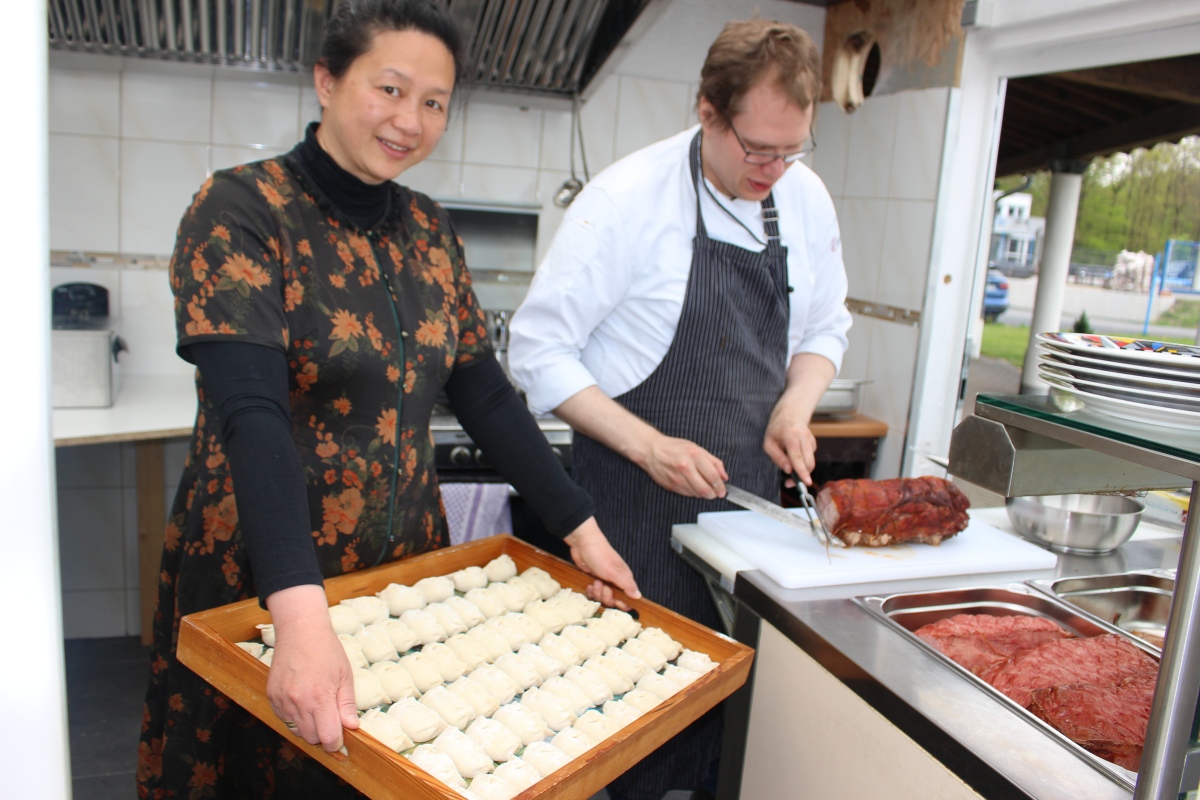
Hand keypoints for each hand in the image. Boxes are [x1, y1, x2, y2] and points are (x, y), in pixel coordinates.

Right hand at [264, 584, 358, 752]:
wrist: (301, 630)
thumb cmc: (327, 650)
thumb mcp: (345, 675)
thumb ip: (347, 704)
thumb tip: (352, 727)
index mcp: (320, 698)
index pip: (327, 737)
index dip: (336, 742)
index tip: (340, 737)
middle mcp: (298, 702)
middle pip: (311, 738)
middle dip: (323, 735)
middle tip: (331, 720)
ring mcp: (282, 700)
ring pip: (296, 730)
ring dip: (308, 727)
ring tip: (317, 708)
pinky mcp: (272, 695)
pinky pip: (283, 718)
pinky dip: (294, 717)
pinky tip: (302, 701)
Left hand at [563, 518, 640, 609]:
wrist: (583, 544)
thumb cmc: (601, 555)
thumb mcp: (615, 572)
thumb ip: (627, 585)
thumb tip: (638, 596)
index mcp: (624, 580)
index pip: (628, 599)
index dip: (622, 604)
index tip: (616, 601)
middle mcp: (615, 582)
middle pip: (613, 601)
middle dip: (606, 597)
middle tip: (603, 585)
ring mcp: (604, 582)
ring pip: (601, 598)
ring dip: (597, 592)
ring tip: (595, 581)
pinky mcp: (593, 581)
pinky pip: (592, 594)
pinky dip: (590, 591)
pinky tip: (589, 583)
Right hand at [642, 434, 727, 498]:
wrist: (652, 450)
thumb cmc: (674, 448)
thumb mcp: (697, 448)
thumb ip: (714, 462)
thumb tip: (724, 476)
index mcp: (694, 455)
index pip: (713, 476)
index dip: (720, 486)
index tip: (723, 489)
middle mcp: (685, 467)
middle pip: (705, 489)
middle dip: (714, 494)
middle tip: (717, 493)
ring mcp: (677, 478)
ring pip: (697, 494)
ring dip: (704, 494)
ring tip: (706, 489)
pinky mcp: (672, 486)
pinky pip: (688, 494)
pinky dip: (694, 493)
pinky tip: (694, 487)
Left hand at [764, 404, 817, 486]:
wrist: (790, 414)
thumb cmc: (776, 430)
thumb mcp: (768, 443)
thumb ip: (777, 457)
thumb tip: (788, 470)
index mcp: (790, 435)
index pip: (797, 456)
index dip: (801, 471)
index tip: (806, 482)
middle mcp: (804, 436)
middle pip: (808, 462)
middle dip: (802, 475)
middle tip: (790, 482)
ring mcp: (811, 439)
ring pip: (811, 461)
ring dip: (802, 470)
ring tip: (789, 468)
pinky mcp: (814, 442)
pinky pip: (810, 458)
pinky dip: (803, 461)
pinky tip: (794, 455)